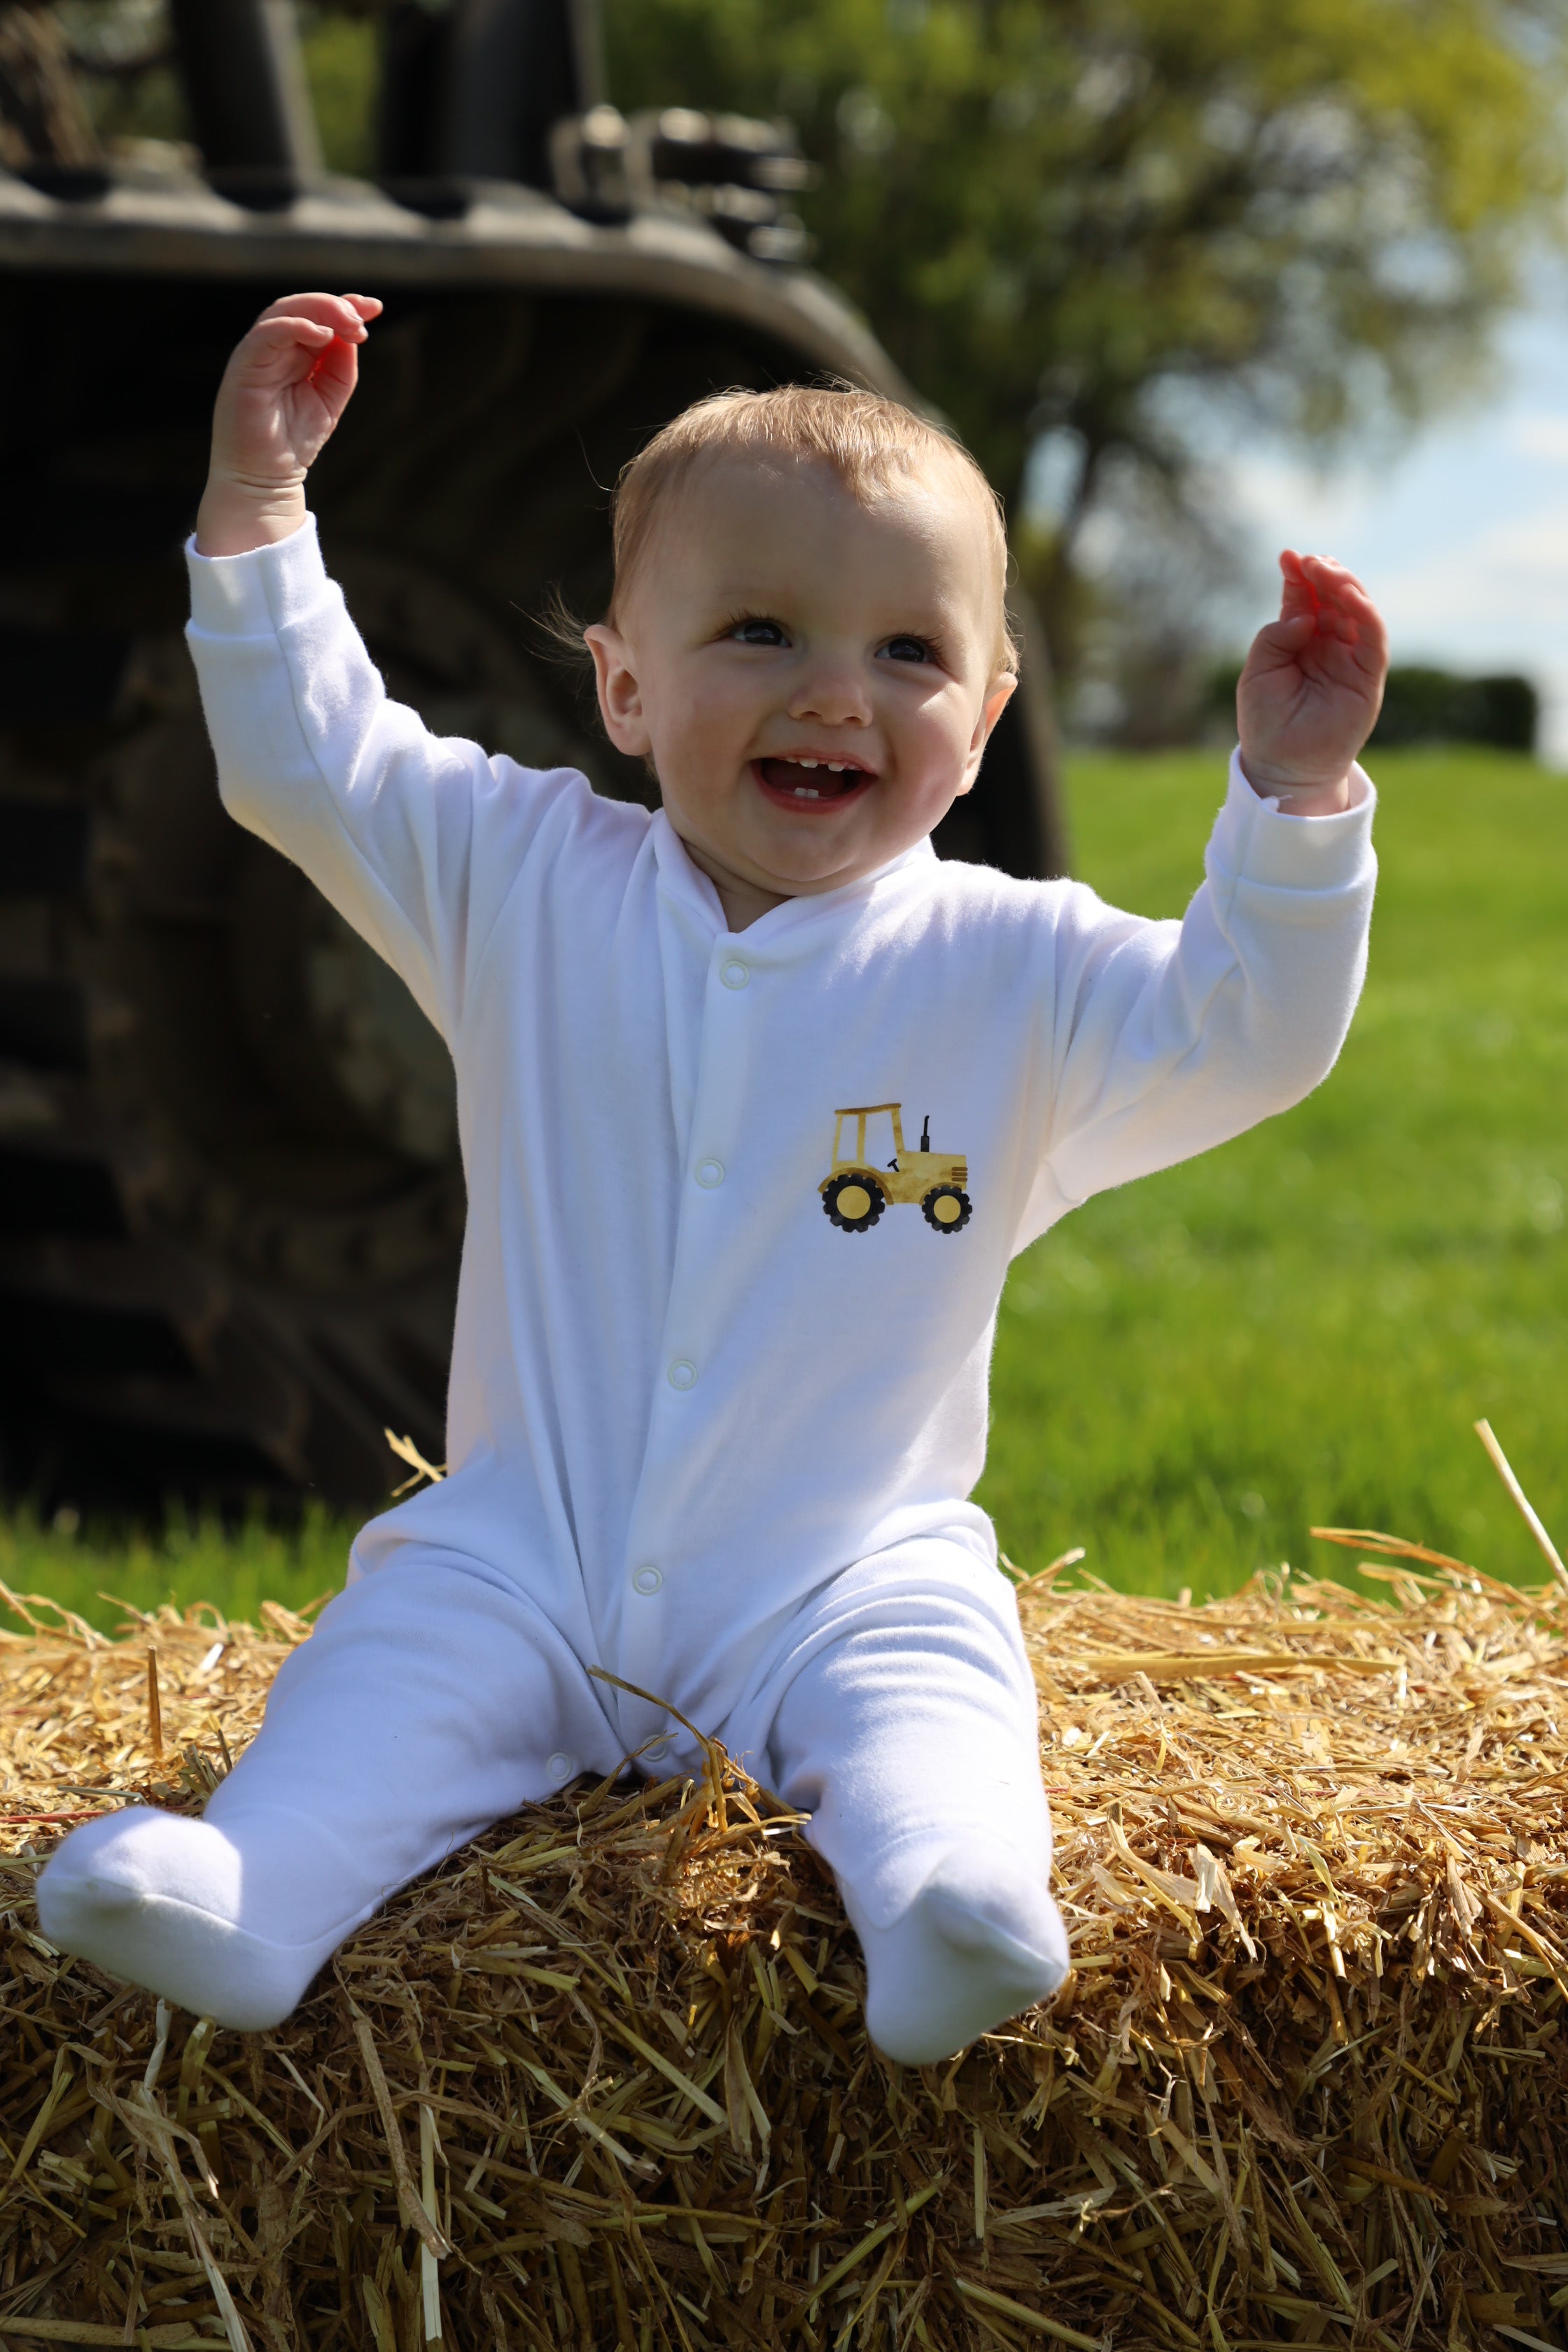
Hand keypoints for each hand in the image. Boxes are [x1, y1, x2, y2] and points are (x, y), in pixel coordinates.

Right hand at [195, 291, 382, 556]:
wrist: (265, 476)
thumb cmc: (295, 438)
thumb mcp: (330, 397)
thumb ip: (340, 366)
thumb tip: (352, 334)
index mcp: (293, 351)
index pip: (317, 315)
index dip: (345, 305)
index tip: (374, 307)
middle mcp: (273, 346)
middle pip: (302, 306)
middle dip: (337, 305)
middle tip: (363, 318)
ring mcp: (257, 353)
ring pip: (284, 311)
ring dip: (321, 311)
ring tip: (350, 324)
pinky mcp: (245, 365)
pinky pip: (268, 333)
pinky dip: (296, 327)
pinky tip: (323, 335)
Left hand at [1236, 551, 1387, 814]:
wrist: (1282, 766)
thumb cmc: (1266, 721)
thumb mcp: (1257, 673)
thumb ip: (1274, 638)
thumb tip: (1303, 615)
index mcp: (1300, 640)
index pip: (1304, 598)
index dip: (1298, 575)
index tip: (1287, 556)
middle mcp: (1328, 644)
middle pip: (1333, 597)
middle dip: (1323, 574)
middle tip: (1309, 561)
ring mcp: (1350, 658)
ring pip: (1357, 610)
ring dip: (1345, 585)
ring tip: (1326, 570)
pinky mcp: (1368, 677)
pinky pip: (1374, 638)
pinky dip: (1366, 613)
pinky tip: (1350, 596)